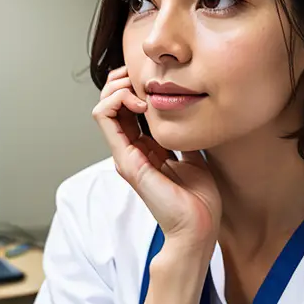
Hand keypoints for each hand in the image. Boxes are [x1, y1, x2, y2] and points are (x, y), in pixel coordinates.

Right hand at [92, 66, 220, 250]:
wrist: (199, 228)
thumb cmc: (199, 200)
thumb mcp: (196, 158)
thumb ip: (186, 139)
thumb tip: (191, 116)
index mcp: (146, 150)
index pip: (129, 110)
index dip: (136, 88)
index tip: (155, 79)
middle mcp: (131, 151)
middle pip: (113, 105)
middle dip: (123, 82)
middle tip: (142, 75)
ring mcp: (126, 155)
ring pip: (104, 108)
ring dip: (117, 87)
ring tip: (140, 87)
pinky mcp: (126, 160)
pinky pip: (106, 119)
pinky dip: (117, 100)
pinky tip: (141, 101)